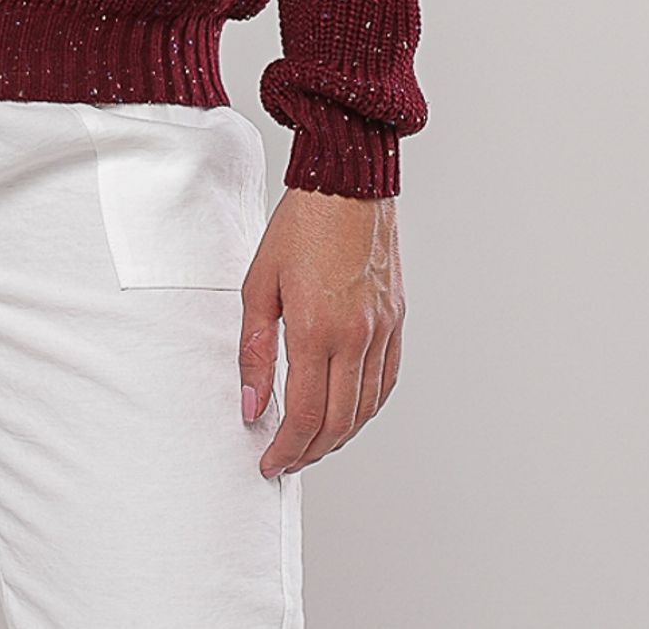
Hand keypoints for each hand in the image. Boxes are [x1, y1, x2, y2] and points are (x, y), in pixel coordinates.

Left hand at [240, 186, 404, 480]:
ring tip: (312, 443)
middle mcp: (357, 336)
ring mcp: (382, 330)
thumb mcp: (259, 283)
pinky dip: (366, 408)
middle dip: (310, 452)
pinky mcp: (396, 320)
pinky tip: (347, 411)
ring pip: (366, 408)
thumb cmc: (301, 225)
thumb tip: (251, 403)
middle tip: (286, 460)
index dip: (286, 448)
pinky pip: (386, 381)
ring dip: (339, 436)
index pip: (305, 414)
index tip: (268, 461)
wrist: (347, 186)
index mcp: (318, 327)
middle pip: (338, 422)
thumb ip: (254, 349)